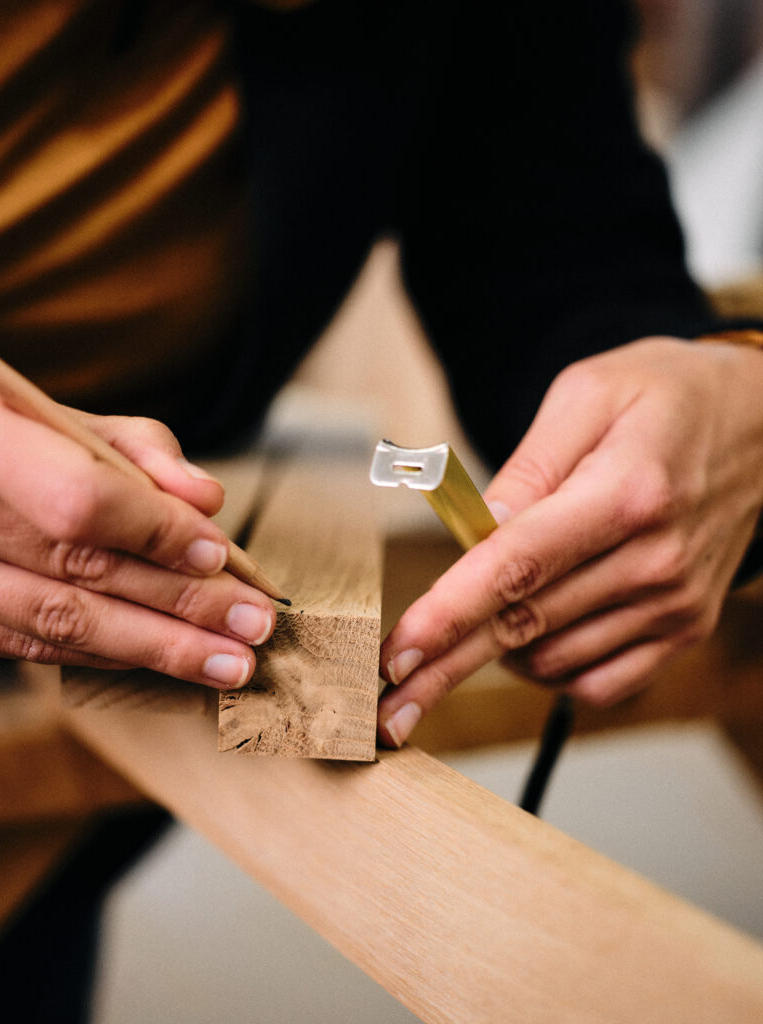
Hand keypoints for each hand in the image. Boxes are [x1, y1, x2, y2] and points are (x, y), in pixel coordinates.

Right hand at [0, 398, 275, 686]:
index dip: (156, 531)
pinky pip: (41, 645)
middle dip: (183, 603)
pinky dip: (114, 653)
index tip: (219, 555)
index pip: (82, 501)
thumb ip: (145, 450)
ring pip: (63, 622)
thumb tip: (208, 500)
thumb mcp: (76, 420)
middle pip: (84, 573)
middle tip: (255, 624)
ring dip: (159, 648)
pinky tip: (171, 660)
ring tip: (230, 662)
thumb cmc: (22, 434)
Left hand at [378, 337, 762, 746]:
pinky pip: (599, 681)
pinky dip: (551, 671)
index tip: (395, 655)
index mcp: (625, 494)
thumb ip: (526, 470)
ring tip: (471, 626)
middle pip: (524, 627)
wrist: (761, 424)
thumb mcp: (586, 395)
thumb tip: (476, 535)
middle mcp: (655, 561)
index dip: (449, 616)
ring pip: (553, 660)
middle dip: (444, 668)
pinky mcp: (685, 629)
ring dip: (496, 654)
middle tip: (387, 708)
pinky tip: (530, 642)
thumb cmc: (665, 397)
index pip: (517, 568)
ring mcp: (675, 604)